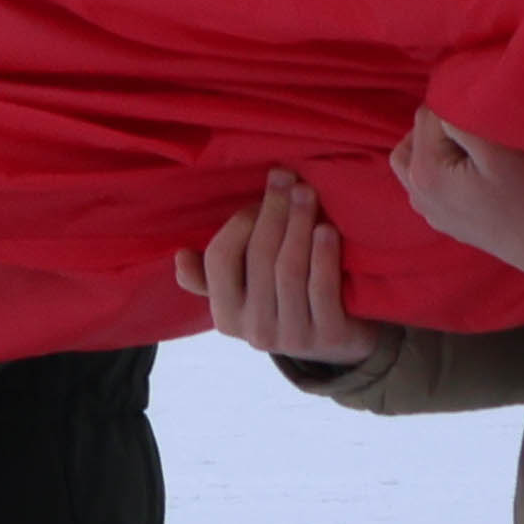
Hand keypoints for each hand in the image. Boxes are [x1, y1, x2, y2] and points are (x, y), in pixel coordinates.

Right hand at [172, 166, 369, 364]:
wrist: (342, 342)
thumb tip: (181, 255)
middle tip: (289, 180)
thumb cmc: (287, 302)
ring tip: (308, 195)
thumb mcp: (246, 294)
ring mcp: (291, 336)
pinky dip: (323, 256)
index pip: (220, 259)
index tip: (261, 197)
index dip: (240, 223)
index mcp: (225, 315)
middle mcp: (254, 329)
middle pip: (259, 258)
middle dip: (274, 212)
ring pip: (289, 270)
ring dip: (298, 225)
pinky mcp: (329, 336)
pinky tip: (327, 230)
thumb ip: (211, 276)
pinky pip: (321, 288)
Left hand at [392, 111, 523, 273]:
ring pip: (415, 165)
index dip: (454, 106)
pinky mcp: (448, 223)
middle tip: (472, 124)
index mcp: (424, 173)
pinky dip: (441, 170)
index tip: (482, 109)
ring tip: (468, 144)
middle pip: (412, 142)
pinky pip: (430, 187)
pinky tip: (469, 169)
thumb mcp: (498, 150)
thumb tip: (443, 103)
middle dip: (437, 127)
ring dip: (434, 148)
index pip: (425, 119)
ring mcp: (431, 213)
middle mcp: (417, 195)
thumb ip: (460, 122)